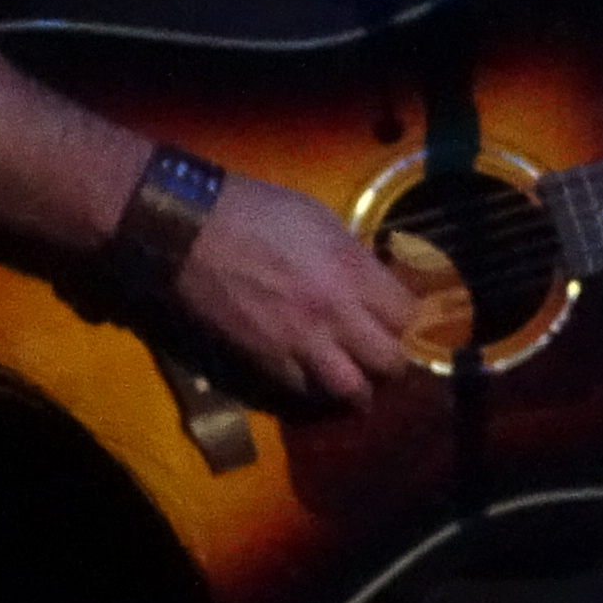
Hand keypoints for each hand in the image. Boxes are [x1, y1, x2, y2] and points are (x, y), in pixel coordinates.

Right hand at [173, 173, 420, 405]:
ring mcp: (302, 343)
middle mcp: (337, 314)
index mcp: (354, 272)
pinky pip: (304, 391)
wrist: (195, 231)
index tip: (400, 318)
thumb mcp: (321, 219)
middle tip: (386, 357)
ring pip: (351, 389)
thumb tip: (371, 278)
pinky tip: (316, 379)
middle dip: (393, 362)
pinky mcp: (267, 361)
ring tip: (359, 383)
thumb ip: (353, 256)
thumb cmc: (258, 211)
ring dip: (360, 388)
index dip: (408, 320)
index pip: (407, 315)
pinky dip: (315, 389)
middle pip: (389, 360)